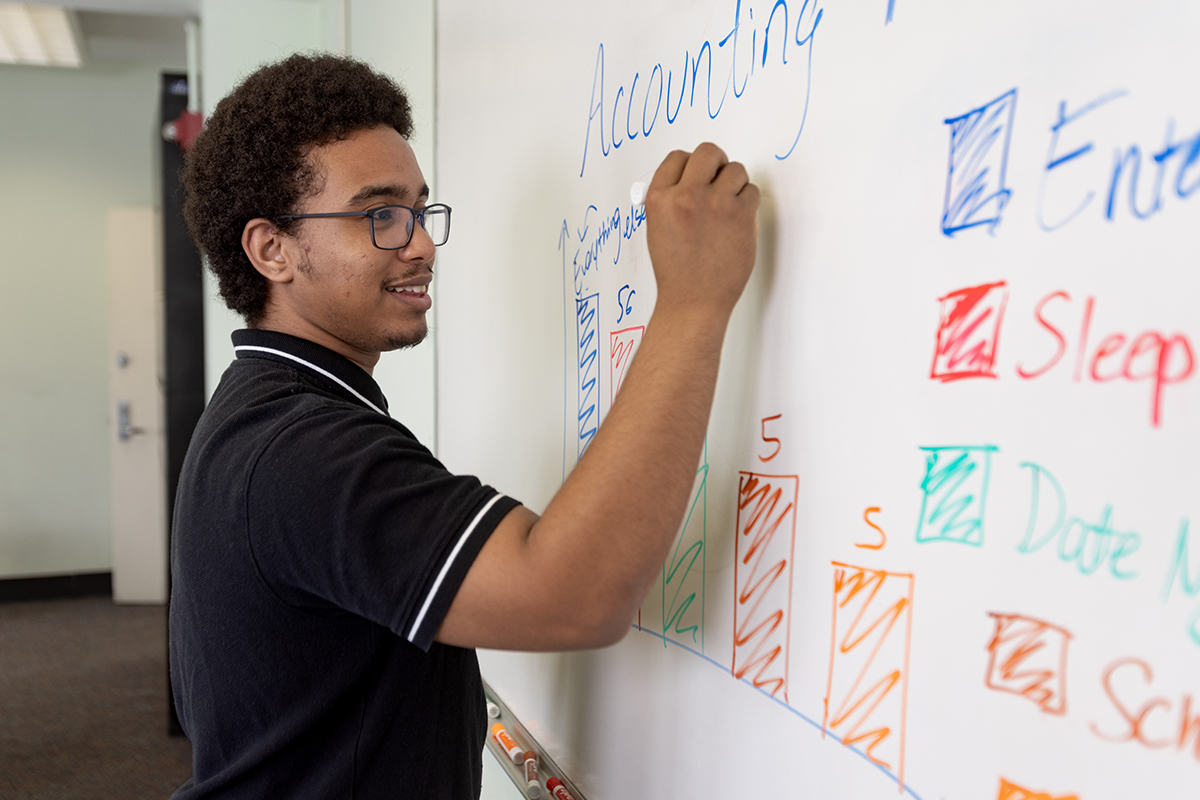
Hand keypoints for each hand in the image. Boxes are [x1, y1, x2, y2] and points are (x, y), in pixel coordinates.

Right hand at [644, 143, 759, 319]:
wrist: (693, 301)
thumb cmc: (677, 271)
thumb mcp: (658, 229)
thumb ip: (671, 200)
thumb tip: (691, 177)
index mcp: (659, 198)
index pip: (677, 157)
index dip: (690, 164)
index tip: (697, 174)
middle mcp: (685, 196)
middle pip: (708, 152)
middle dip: (716, 162)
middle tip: (719, 178)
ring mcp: (714, 204)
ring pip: (735, 169)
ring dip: (735, 184)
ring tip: (728, 207)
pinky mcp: (740, 215)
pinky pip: (751, 191)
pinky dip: (748, 203)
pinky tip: (737, 221)